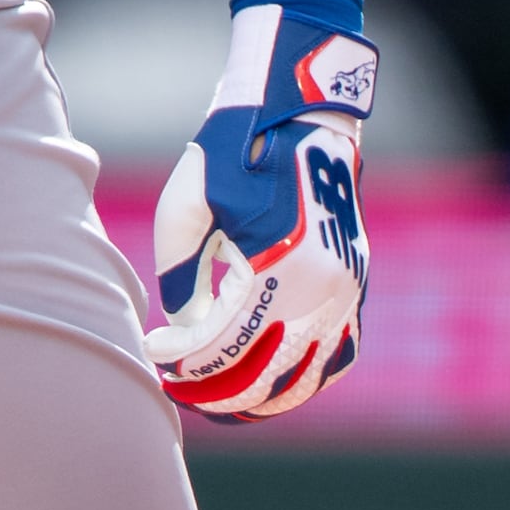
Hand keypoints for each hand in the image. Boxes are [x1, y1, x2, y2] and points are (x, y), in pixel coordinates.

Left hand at [144, 8, 375, 420]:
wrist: (301, 112)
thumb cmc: (234, 150)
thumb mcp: (187, 204)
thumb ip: (181, 275)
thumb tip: (188, 331)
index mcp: (281, 265)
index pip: (225, 341)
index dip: (183, 357)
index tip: (153, 349)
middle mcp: (324, 288)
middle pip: (264, 374)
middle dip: (213, 391)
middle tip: (175, 386)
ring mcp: (348, 292)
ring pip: (305, 378)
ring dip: (257, 397)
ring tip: (214, 396)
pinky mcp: (356, 287)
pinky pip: (337, 358)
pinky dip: (302, 380)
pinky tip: (266, 380)